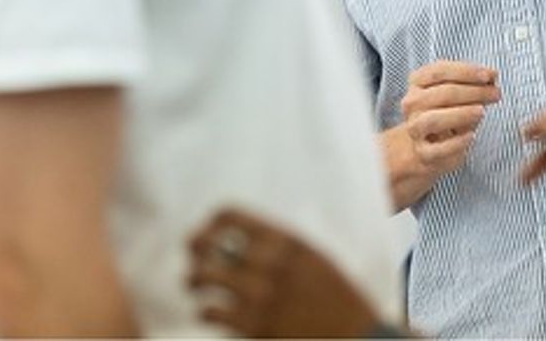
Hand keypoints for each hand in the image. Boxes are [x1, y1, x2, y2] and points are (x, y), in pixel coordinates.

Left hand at [186, 207, 388, 337]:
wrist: (352, 333)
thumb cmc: (332, 294)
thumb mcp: (311, 256)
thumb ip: (278, 245)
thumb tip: (240, 238)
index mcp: (285, 240)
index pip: (231, 216)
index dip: (211, 223)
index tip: (208, 233)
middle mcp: (269, 262)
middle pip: (208, 244)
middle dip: (194, 249)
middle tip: (195, 258)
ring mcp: (259, 295)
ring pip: (202, 276)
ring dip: (193, 279)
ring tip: (196, 284)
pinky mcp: (252, 325)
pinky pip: (209, 310)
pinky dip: (204, 309)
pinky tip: (211, 310)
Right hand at [399, 60, 499, 178]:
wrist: (424, 146)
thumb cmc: (445, 112)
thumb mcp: (458, 93)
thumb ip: (474, 83)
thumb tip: (491, 78)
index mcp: (418, 82)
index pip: (439, 71)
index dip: (467, 72)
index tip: (489, 75)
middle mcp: (412, 104)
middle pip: (441, 93)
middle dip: (473, 92)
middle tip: (495, 93)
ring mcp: (415, 129)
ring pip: (434, 119)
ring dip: (461, 114)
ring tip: (481, 111)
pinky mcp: (423, 153)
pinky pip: (438, 149)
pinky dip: (456, 142)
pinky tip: (471, 135)